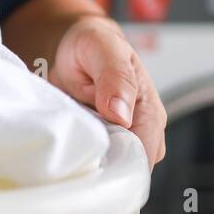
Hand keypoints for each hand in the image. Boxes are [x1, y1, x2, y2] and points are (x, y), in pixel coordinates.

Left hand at [48, 15, 166, 166]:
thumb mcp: (104, 49)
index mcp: (149, 113)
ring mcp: (117, 140)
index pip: (143, 155)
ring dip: (87, 163)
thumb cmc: (95, 45)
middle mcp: (138, 131)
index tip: (91, 159)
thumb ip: (116, 78)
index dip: (119, 163)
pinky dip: (77, 158)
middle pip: (125, 168)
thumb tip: (121, 114)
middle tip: (73, 151)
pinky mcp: (98, 143)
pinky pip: (90, 162)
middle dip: (101, 168)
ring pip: (107, 168)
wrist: (74, 45)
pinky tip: (65, 146)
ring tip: (69, 145)